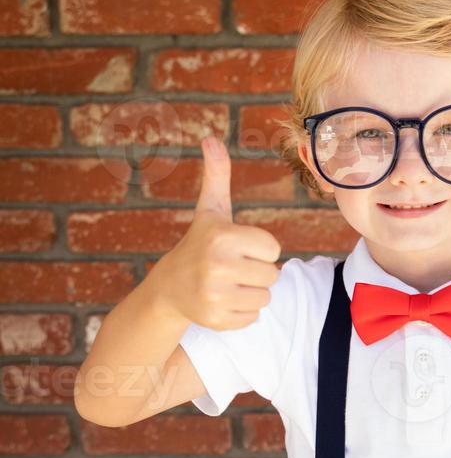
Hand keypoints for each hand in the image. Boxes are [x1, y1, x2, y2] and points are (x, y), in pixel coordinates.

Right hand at [149, 135, 281, 330]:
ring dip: (251, 293)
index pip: (273, 248)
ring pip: (265, 297)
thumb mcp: (210, 210)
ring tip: (228, 284)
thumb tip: (210, 138)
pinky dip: (242, 312)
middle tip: (232, 269)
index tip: (238, 248)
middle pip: (272, 275)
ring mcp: (215, 295)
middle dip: (257, 272)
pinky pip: (253, 317)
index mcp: (222, 236)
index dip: (259, 249)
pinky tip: (222, 301)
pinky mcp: (216, 319)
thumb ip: (217, 176)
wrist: (169, 287)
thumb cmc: (199, 244)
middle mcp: (217, 265)